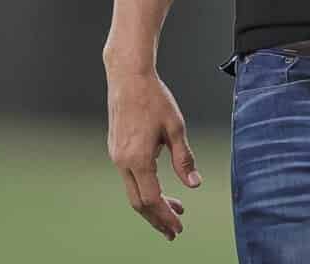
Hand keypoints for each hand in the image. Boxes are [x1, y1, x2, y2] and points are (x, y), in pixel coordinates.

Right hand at [106, 68, 200, 240]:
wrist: (128, 78)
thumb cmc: (154, 98)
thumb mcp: (176, 128)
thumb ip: (184, 158)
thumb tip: (194, 184)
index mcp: (138, 159)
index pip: (152, 199)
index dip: (166, 216)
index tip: (178, 227)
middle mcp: (123, 162)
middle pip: (139, 203)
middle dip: (157, 219)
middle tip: (173, 231)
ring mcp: (116, 157)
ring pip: (133, 191)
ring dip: (152, 204)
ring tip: (173, 208)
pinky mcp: (116, 150)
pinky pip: (129, 179)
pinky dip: (144, 188)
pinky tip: (159, 185)